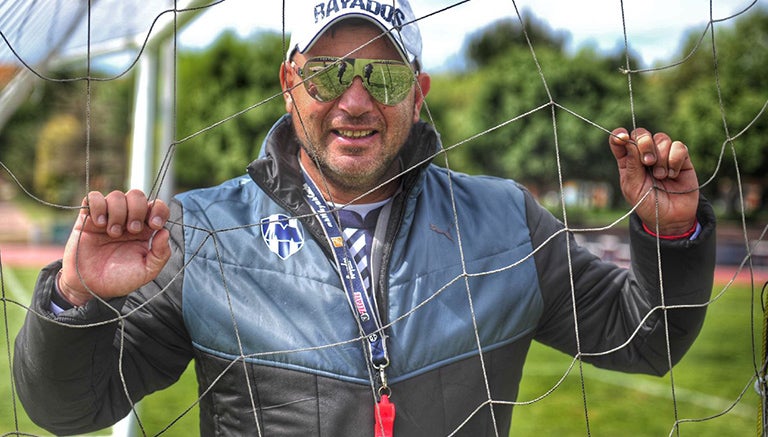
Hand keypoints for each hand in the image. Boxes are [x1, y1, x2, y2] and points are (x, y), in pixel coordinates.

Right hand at [58, 190, 170, 305]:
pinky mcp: (88, 218)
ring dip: (117, 213)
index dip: (159, 209)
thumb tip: (165, 232)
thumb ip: (160, 254)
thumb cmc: (120, 279)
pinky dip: (98, 207)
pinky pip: (93, 198)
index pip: (156, 206)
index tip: (154, 225)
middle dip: (137, 210)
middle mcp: (128, 219)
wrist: (91, 287)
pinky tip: (99, 224)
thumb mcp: (146, 272)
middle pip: (137, 195)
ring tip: (112, 233)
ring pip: (116, 195)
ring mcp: (108, 217)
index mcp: (145, 229)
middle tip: (132, 230)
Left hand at [609, 128, 699, 235]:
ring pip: (661, 138)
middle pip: (641, 134)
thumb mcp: (633, 187)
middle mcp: (644, 155)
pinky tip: (673, 174)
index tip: (622, 137)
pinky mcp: (681, 158)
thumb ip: (631, 165)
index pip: (620, 140)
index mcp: (628, 161)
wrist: (671, 218)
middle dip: (644, 144)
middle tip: (648, 163)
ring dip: (661, 157)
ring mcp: (663, 155)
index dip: (619, 135)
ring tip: (662, 176)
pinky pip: (679, 146)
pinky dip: (675, 160)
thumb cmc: (647, 204)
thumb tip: (628, 141)